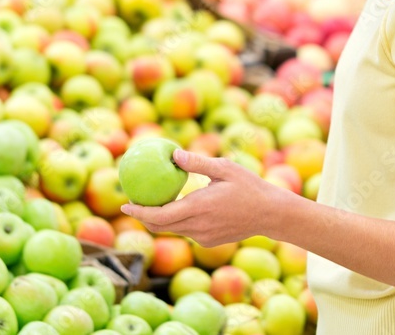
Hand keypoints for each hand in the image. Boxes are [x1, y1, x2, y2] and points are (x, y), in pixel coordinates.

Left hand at [121, 149, 288, 246]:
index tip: (124, 204)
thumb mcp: (225, 168)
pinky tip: (177, 210)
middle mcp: (199, 226)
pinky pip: (186, 232)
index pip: (161, 215)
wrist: (270, 214)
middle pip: (161, 226)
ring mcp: (204, 237)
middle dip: (143, 217)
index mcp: (200, 207)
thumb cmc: (249, 186)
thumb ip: (197, 163)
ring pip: (173, 230)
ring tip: (149, 205)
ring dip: (159, 220)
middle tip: (130, 204)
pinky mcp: (209, 242)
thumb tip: (173, 154)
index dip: (140, 211)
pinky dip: (177, 222)